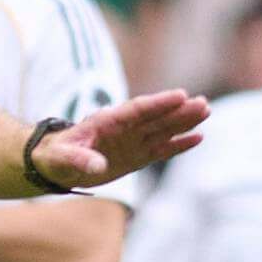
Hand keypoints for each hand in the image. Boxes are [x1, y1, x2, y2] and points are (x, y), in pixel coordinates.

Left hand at [35, 90, 208, 187]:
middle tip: (203, 103)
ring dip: (184, 122)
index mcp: (106, 121)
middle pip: (156, 117)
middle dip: (179, 111)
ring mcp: (132, 141)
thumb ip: (78, 159)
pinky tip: (198, 137)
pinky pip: (161, 149)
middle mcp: (124, 128)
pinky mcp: (137, 156)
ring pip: (163, 129)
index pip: (137, 109)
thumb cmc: (54, 156)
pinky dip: (179, 144)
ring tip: (206, 111)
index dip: (158, 103)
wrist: (54, 163)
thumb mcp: (60, 158)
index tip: (180, 95)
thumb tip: (99, 165)